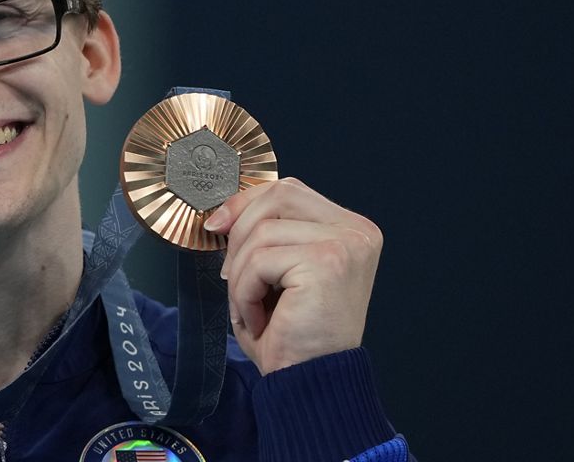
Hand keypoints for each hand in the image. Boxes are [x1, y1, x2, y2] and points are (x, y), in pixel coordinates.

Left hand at [204, 177, 382, 374]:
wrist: (309, 384)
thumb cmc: (293, 336)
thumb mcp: (276, 272)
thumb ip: (263, 232)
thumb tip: (222, 212)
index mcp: (349, 229)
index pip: (288, 190)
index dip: (245, 203)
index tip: (217, 225)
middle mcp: (356, 231)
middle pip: (276, 196)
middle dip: (239, 232)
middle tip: (232, 276)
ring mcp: (346, 244)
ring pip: (261, 232)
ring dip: (241, 274)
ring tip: (253, 307)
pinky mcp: (328, 262)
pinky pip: (260, 261)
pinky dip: (245, 292)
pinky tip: (261, 319)